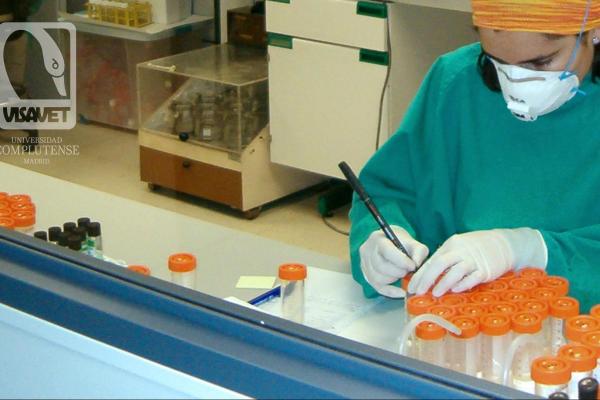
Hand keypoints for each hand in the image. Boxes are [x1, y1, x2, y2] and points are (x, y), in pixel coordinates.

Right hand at [359, 226, 428, 297]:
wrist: (390, 244)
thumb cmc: (401, 243)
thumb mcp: (413, 242)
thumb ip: (419, 252)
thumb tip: (416, 265)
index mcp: (378, 238)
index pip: (386, 251)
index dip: (401, 261)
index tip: (412, 266)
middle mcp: (367, 250)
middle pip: (381, 266)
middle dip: (398, 272)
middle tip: (408, 271)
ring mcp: (364, 264)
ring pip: (378, 278)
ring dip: (394, 279)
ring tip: (402, 274)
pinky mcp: (367, 275)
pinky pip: (378, 287)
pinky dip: (391, 292)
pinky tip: (401, 292)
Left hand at [407, 228, 546, 296]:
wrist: (504, 244)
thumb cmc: (477, 248)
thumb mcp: (459, 248)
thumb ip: (445, 260)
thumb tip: (426, 277)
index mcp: (451, 245)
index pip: (431, 261)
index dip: (420, 275)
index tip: (411, 288)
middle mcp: (461, 251)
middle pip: (440, 264)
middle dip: (427, 279)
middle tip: (419, 292)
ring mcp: (474, 260)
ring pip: (456, 271)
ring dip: (444, 283)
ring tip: (435, 294)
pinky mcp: (486, 270)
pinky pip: (473, 277)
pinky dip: (464, 284)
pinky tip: (455, 290)